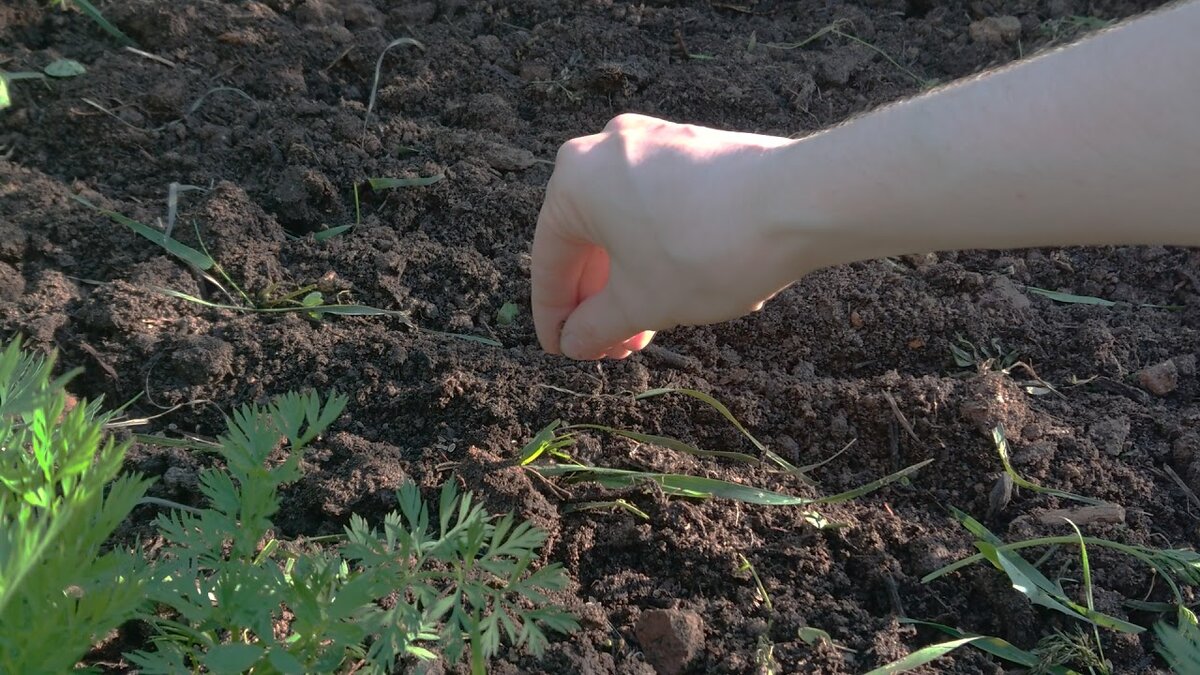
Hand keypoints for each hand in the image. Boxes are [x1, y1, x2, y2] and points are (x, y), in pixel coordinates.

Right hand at [531, 114, 800, 359]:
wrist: (797, 202)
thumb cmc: (706, 250)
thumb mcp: (641, 303)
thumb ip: (595, 326)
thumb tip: (574, 341)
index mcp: (575, 180)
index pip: (550, 261)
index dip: (554, 316)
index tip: (561, 351)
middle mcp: (604, 149)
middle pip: (587, 240)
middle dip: (598, 301)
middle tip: (611, 348)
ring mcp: (652, 142)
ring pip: (624, 224)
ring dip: (629, 281)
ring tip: (645, 329)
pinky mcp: (691, 148)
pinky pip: (655, 206)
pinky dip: (655, 250)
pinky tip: (675, 289)